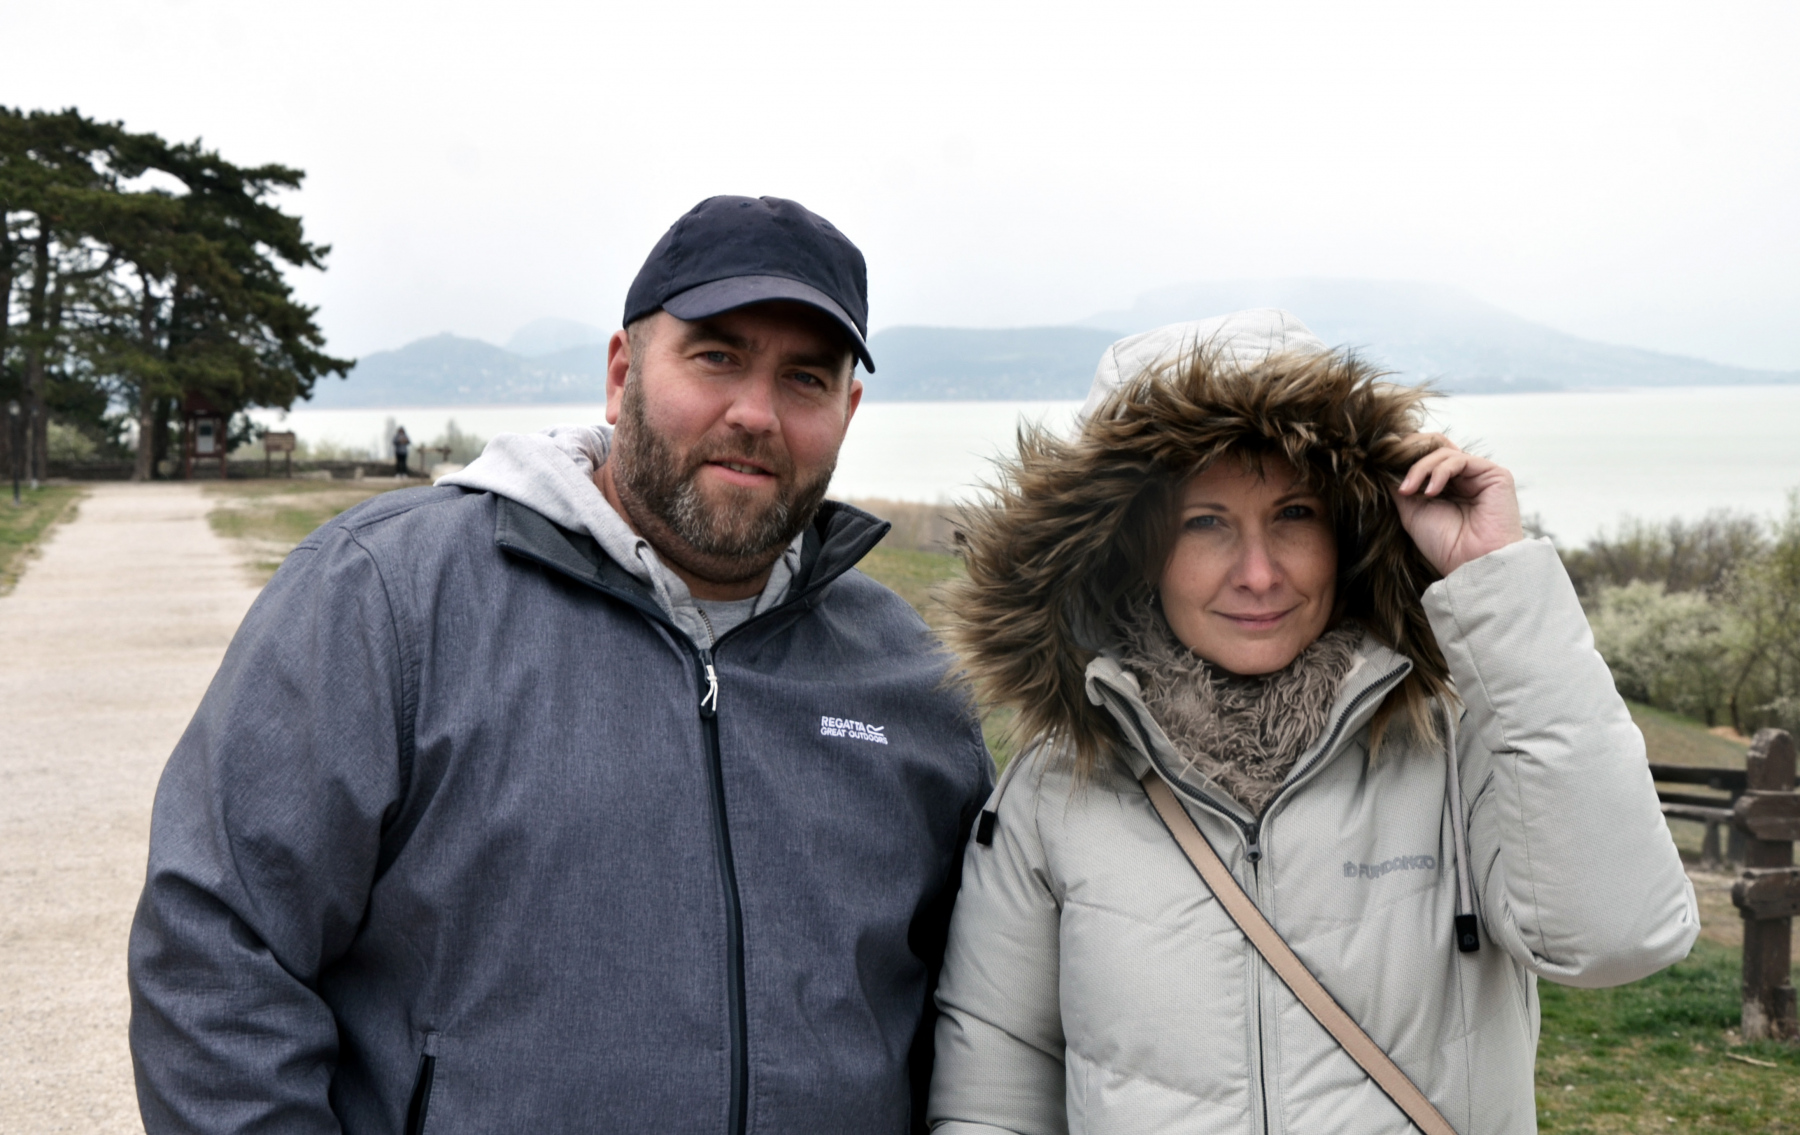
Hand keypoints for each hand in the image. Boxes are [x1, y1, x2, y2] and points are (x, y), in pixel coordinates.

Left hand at [1393, 434, 1525, 576]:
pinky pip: (1459, 459)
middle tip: (1390, 466)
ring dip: (1420, 468)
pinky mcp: (1494, 474)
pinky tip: (1430, 491)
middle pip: (1433, 448)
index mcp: (1446, 485)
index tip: (1379, 465)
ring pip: (1442, 452)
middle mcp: (1464, 477)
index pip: (1425, 456)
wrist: (1471, 564)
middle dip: (1409, 455)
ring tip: (1409, 490)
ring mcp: (1479, 474)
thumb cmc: (1444, 545)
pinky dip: (1439, 471)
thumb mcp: (1412, 511)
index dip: (1404, 456)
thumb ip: (1402, 485)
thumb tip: (1384, 463)